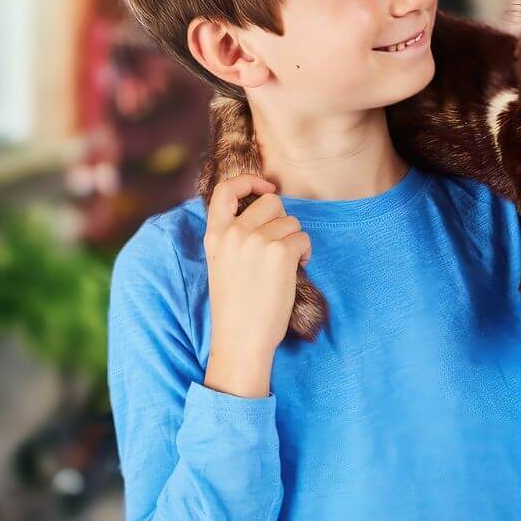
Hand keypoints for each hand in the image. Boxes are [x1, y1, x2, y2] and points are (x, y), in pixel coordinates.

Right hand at [203, 173, 311, 397]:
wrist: (241, 339)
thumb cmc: (236, 307)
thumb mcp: (222, 263)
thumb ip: (235, 236)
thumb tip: (266, 211)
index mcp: (215, 235)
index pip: (225, 190)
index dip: (249, 181)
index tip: (265, 188)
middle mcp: (234, 232)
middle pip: (271, 203)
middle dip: (282, 220)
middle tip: (279, 246)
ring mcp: (257, 240)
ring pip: (291, 221)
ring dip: (294, 240)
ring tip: (283, 266)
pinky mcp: (279, 252)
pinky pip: (303, 238)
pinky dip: (304, 253)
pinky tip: (294, 271)